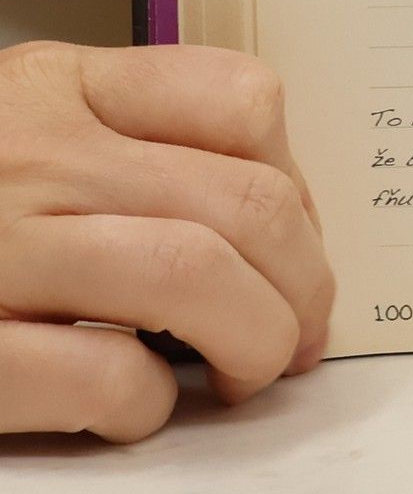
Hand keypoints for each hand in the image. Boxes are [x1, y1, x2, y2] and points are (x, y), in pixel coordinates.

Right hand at [0, 43, 333, 441]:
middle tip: (299, 335)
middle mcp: (28, 155)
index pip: (240, 98)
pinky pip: (97, 372)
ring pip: (191, 275)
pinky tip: (134, 406)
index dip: (302, 184)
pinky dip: (144, 402)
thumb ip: (130, 146)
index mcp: (56, 88)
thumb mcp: (23, 130)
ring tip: (246, 373)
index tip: (299, 242)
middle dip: (304, 285)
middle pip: (243, 203)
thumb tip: (276, 226)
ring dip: (253, 340)